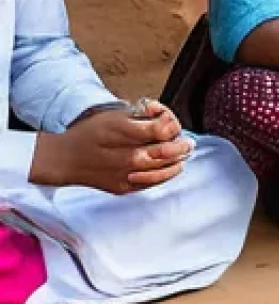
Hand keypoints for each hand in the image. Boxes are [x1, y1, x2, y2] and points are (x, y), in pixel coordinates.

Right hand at [30, 100, 193, 193]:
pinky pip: (151, 183)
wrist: (66, 160)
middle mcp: (124, 156)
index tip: (173, 123)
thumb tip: (163, 115)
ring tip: (184, 155)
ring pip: (161, 170)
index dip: (172, 125)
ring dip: (177, 162)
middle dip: (181, 146)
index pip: (160, 130)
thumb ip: (141, 115)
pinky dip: (165, 175)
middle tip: (188, 143)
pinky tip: (172, 167)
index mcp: (123, 132)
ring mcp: (124, 175)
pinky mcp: (122, 188)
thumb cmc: (90, 133)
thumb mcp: (115, 115)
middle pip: (164, 152)